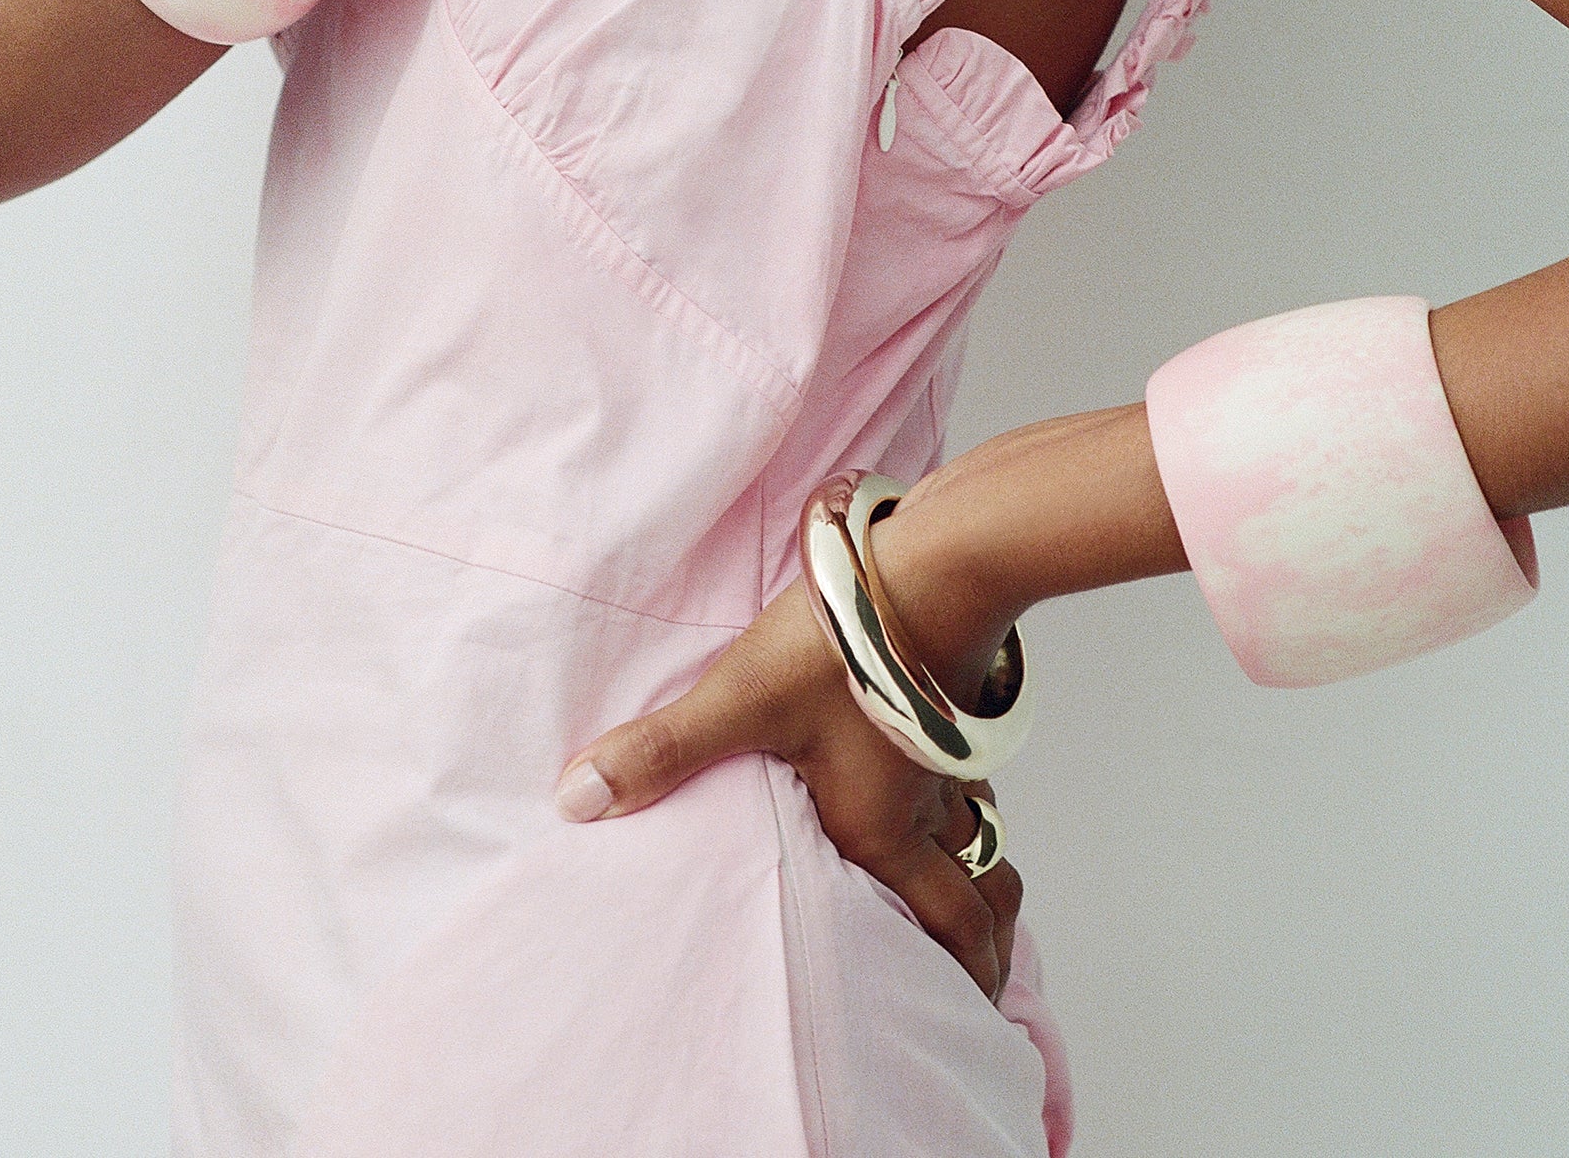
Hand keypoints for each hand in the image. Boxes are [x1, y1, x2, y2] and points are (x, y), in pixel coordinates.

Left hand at [550, 536, 1028, 1003]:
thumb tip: (579, 800)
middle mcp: (930, 805)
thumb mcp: (740, 699)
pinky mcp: (958, 703)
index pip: (948, 921)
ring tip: (977, 890)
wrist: (931, 564)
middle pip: (983, 887)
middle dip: (990, 936)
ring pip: (982, 829)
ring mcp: (952, 753)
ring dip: (982, 867)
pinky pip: (974, 773)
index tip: (973, 1005)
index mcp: (884, 830)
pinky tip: (946, 780)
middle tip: (988, 971)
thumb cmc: (840, 644)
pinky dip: (972, 798)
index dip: (968, 969)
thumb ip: (662, 751)